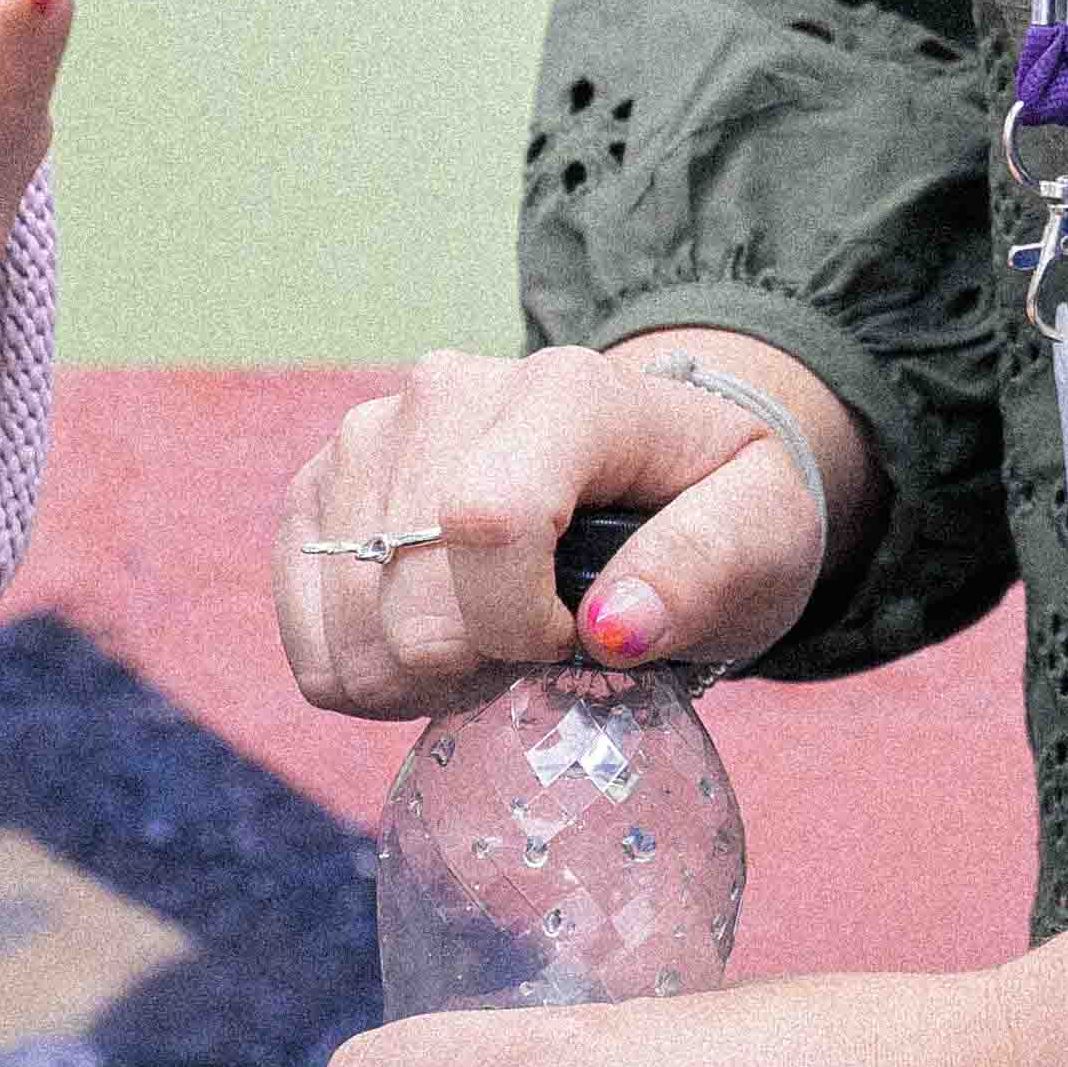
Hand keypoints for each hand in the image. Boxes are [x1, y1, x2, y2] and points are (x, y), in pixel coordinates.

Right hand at [277, 337, 863, 711]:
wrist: (656, 463)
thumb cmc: (715, 503)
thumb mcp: (762, 534)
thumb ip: (706, 569)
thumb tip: (616, 626)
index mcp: (565, 390)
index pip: (489, 520)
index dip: (521, 626)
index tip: (581, 642)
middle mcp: (448, 391)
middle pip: (408, 590)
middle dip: (475, 667)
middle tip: (541, 656)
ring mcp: (370, 432)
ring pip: (348, 622)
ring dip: (419, 676)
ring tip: (493, 643)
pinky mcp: (321, 486)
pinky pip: (305, 626)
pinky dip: (364, 670)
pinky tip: (434, 641)